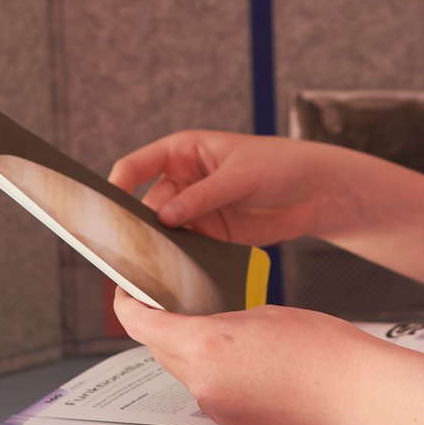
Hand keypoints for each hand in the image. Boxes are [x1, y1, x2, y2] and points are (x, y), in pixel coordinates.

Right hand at [108, 130, 349, 246]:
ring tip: (153, 265)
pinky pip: (186, 249)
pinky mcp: (211, 235)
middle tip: (130, 249)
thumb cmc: (280, 165)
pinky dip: (179, 261)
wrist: (318, 191)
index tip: (105, 208)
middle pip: (145, 205)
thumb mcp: (239, 176)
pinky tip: (177, 273)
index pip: (135, 166)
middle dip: (137, 227)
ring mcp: (195, 210)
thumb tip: (165, 217)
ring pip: (163, 232)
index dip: (116, 185)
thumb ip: (202, 196)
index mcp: (182, 152)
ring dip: (159, 248)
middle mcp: (183, 181)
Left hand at [110, 291, 394, 424]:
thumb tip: (198, 328)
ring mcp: (219, 411)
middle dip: (160, 327)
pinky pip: (210, 395)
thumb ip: (219, 322)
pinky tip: (246, 364)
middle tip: (171, 304)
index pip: (142, 326)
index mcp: (207, 348)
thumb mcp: (263, 315)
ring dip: (190, 353)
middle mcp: (204, 385)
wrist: (360, 394)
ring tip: (221, 334)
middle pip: (159, 351)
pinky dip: (216, 376)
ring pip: (185, 375)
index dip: (128, 305)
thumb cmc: (325, 348)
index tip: (127, 291)